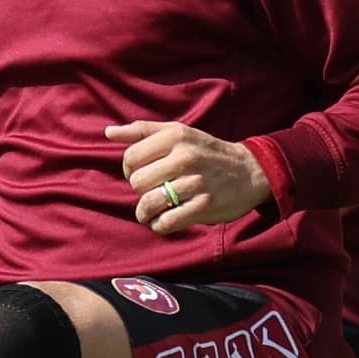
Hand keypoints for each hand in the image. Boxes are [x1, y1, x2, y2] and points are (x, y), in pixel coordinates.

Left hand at [111, 121, 274, 234]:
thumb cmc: (207, 152)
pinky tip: (163, 221)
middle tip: (152, 192)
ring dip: (145, 213)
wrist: (250, 171)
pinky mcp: (204, 206)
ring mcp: (196, 183)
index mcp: (175, 136)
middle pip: (137, 182)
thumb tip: (108, 133)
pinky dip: (159, 226)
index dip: (129, 170)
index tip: (142, 174)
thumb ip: (142, 131)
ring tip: (151, 212)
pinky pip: (166, 222)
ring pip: (149, 204)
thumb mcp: (178, 133)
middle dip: (140, 191)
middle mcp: (185, 157)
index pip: (131, 158)